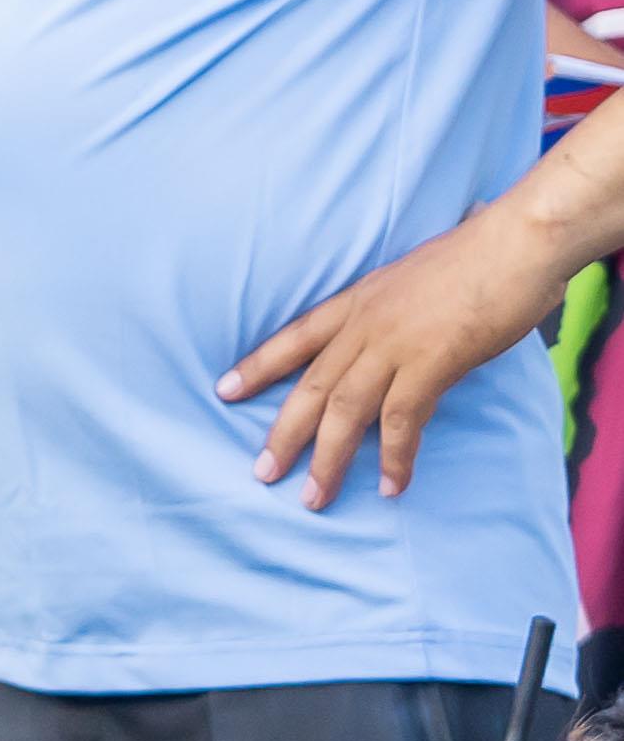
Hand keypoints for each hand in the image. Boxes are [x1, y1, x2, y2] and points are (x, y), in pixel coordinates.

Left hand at [224, 208, 574, 506]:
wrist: (515, 243)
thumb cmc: (479, 256)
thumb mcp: (415, 279)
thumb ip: (398, 309)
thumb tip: (402, 332)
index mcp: (358, 300)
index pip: (294, 337)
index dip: (258, 365)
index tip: (224, 389)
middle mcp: (365, 324)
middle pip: (310, 385)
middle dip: (283, 432)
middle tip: (263, 472)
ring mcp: (394, 344)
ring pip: (344, 409)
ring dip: (328, 458)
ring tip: (313, 497)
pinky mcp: (431, 362)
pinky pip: (401, 418)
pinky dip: (393, 456)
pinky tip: (389, 486)